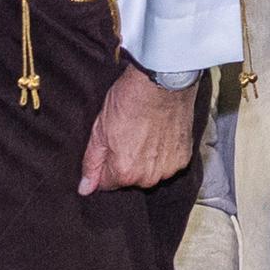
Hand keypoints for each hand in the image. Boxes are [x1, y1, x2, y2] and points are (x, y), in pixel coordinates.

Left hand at [78, 62, 200, 192]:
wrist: (162, 81)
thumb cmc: (131, 100)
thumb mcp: (99, 130)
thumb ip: (92, 163)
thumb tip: (85, 188)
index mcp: (124, 172)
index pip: (107, 184)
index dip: (105, 164)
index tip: (110, 145)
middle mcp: (148, 177)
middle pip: (129, 179)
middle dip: (125, 162)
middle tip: (128, 134)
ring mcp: (169, 168)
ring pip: (150, 172)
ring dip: (146, 160)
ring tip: (145, 132)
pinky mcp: (184, 157)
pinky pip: (168, 163)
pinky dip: (164, 153)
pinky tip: (160, 133)